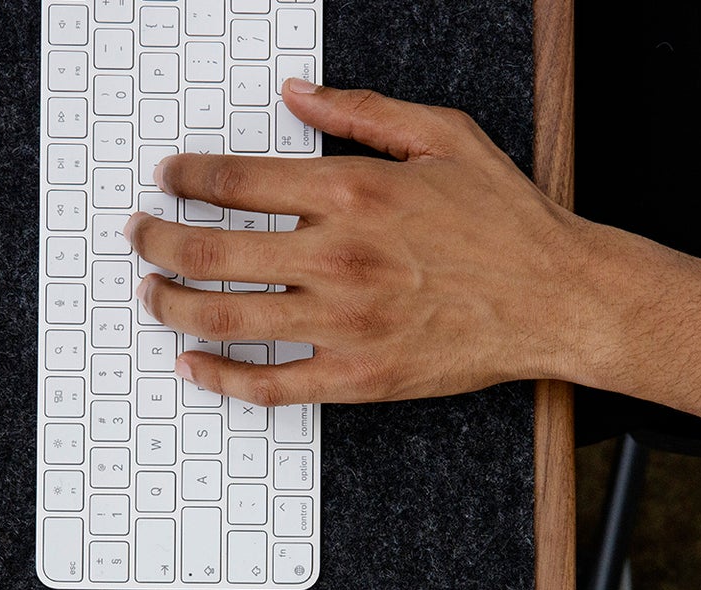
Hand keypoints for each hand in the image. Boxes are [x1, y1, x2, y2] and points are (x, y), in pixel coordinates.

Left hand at [124, 80, 602, 405]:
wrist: (559, 298)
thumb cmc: (507, 221)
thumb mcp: (442, 136)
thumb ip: (361, 112)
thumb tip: (297, 94)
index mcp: (353, 191)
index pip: (234, 182)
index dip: (185, 179)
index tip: (169, 180)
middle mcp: (338, 257)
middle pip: (210, 250)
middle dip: (157, 241)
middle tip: (141, 236)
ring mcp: (343, 323)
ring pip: (224, 317)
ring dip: (171, 304)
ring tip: (152, 293)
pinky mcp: (356, 377)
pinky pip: (268, 385)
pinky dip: (219, 378)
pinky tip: (192, 365)